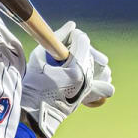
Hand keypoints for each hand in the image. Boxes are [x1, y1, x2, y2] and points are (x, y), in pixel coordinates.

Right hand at [21, 21, 112, 137]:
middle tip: (65, 52)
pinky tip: (85, 74)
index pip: (83, 40)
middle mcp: (87, 78)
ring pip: (99, 66)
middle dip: (79, 48)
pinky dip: (97, 75)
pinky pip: (103, 82)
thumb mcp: (39, 57)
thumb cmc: (34, 84)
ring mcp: (90, 88)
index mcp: (76, 69)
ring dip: (88, 60)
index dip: (74, 35)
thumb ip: (58, 37)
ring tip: (73, 63)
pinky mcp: (90, 95)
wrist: (36, 112)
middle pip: (91, 52)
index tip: (65, 37)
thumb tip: (72, 25)